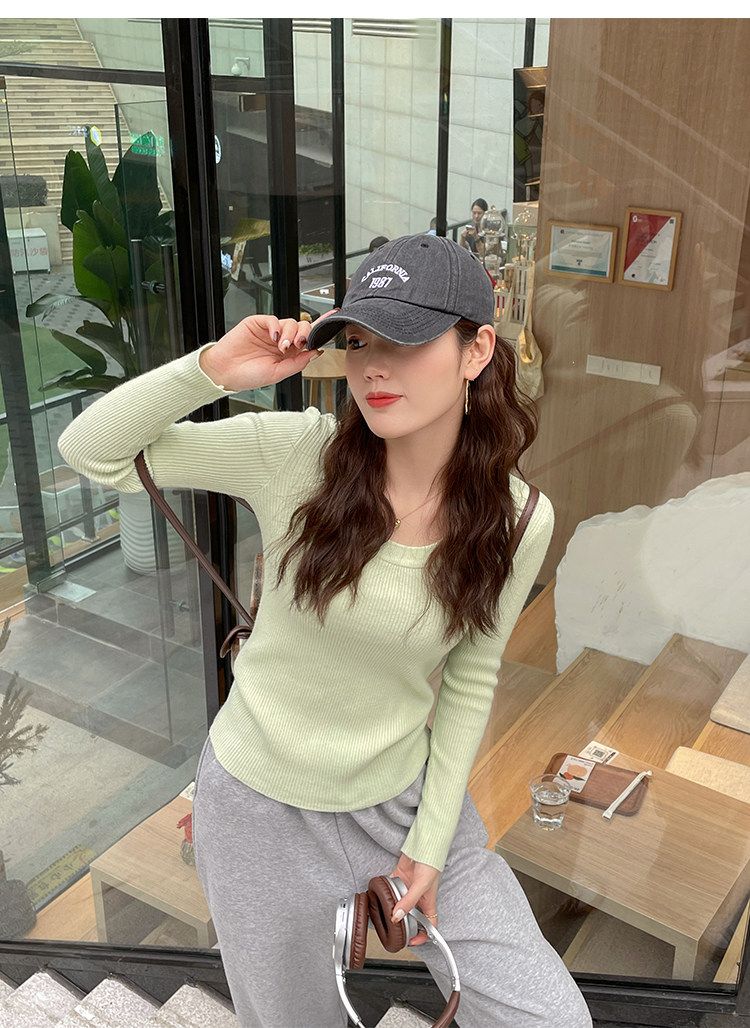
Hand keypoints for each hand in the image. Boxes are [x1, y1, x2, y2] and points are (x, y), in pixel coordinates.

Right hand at [199, 314, 323, 392]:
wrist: (226, 372)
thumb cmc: (249, 376)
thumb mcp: (278, 374)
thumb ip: (298, 363)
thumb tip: (316, 353)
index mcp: (289, 353)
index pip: (309, 338)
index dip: (321, 328)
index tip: (333, 319)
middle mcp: (281, 341)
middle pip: (303, 328)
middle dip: (305, 334)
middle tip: (299, 345)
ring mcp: (270, 331)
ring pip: (290, 322)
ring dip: (291, 334)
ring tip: (281, 347)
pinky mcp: (258, 323)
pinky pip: (272, 319)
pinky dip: (276, 326)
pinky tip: (273, 338)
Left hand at [389, 855, 440, 946]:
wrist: (423, 845)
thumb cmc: (431, 864)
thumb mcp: (422, 886)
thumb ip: (408, 902)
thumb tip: (397, 916)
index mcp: (428, 902)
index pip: (429, 925)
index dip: (422, 936)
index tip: (411, 941)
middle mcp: (417, 897)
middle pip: (410, 916)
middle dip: (402, 923)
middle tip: (392, 929)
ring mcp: (407, 888)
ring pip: (398, 902)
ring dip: (391, 906)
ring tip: (383, 911)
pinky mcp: (399, 878)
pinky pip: (390, 887)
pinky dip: (384, 890)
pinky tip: (380, 892)